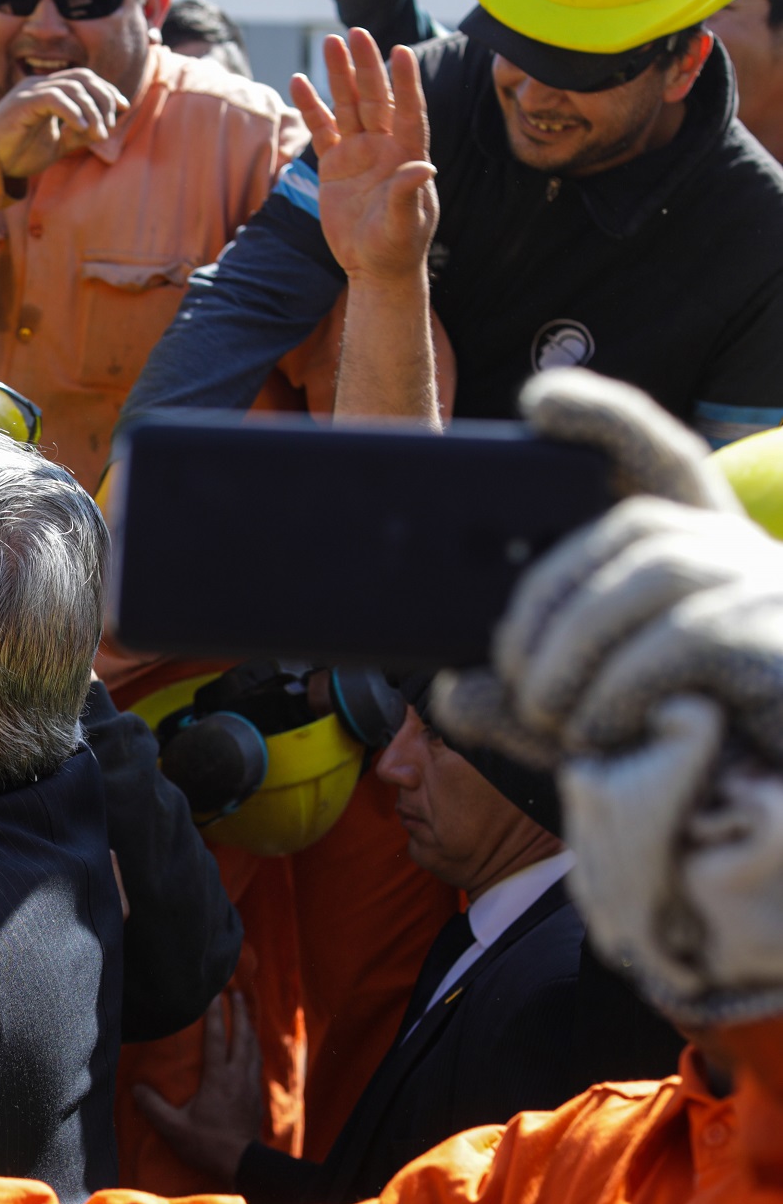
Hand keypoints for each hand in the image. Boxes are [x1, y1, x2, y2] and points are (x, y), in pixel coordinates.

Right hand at [0, 68, 128, 180]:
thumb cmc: (19, 153)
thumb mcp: (58, 143)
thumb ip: (79, 133)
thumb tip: (105, 127)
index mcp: (48, 91)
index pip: (85, 79)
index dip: (107, 90)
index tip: (123, 108)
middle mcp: (40, 85)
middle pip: (83, 78)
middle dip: (103, 99)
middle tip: (111, 125)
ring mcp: (30, 91)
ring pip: (72, 87)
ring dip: (91, 110)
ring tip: (99, 134)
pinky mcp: (23, 103)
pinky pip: (53, 98)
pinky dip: (72, 112)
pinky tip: (82, 130)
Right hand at [130, 993, 261, 1184]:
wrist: (242, 1163)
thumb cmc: (207, 1144)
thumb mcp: (174, 1128)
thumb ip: (153, 1107)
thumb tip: (135, 1089)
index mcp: (219, 1078)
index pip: (217, 1038)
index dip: (215, 1015)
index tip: (213, 995)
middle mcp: (238, 1076)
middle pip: (243, 1036)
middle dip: (240, 1012)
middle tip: (235, 993)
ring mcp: (251, 1086)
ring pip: (254, 1049)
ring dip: (250, 1028)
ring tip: (246, 1014)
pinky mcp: (258, 1097)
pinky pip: (258, 1064)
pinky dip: (255, 1049)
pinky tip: (252, 1050)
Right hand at [292, 29, 437, 287]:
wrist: (373, 266)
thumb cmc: (397, 247)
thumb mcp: (405, 224)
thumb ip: (408, 193)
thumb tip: (423, 166)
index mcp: (409, 154)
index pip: (409, 110)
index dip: (406, 82)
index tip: (401, 52)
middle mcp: (385, 146)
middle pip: (375, 98)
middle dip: (366, 66)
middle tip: (355, 34)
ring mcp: (359, 153)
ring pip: (348, 106)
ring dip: (339, 76)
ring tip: (329, 42)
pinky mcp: (335, 165)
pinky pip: (323, 130)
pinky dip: (312, 107)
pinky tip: (300, 82)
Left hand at [426, 375, 782, 1024]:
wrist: (781, 803)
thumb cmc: (684, 749)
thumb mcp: (589, 716)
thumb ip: (519, 703)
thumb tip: (453, 692)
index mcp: (692, 549)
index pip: (655, 455)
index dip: (604, 417)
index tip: (540, 401)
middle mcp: (739, 550)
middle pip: (628, 529)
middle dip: (547, 599)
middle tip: (507, 673)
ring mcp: (768, 588)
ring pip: (649, 577)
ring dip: (575, 648)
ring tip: (546, 711)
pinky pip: (686, 638)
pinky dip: (622, 685)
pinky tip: (599, 731)